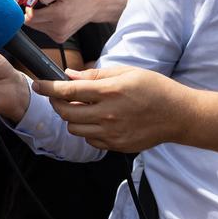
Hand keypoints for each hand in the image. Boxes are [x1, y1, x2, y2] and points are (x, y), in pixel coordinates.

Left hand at [25, 0, 127, 43]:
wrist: (96, 5)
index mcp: (59, 15)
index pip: (30, 17)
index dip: (28, 7)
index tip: (34, 0)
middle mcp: (58, 28)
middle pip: (31, 23)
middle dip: (32, 12)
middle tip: (43, 3)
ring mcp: (59, 35)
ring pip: (36, 27)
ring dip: (39, 17)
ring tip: (51, 8)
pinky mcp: (59, 38)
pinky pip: (43, 30)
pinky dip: (44, 22)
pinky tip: (54, 15)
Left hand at [32, 66, 189, 151]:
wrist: (179, 116)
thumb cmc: (154, 89)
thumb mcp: (126, 72)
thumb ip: (95, 76)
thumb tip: (69, 76)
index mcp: (110, 92)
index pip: (68, 91)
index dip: (48, 87)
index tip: (38, 84)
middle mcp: (108, 114)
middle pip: (65, 113)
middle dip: (56, 103)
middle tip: (60, 96)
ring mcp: (112, 133)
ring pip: (74, 128)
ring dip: (71, 118)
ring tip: (81, 108)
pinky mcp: (117, 146)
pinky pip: (89, 139)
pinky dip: (86, 130)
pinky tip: (96, 120)